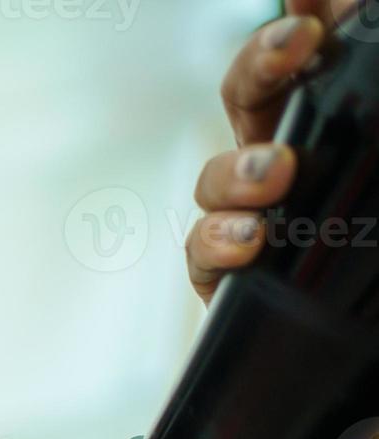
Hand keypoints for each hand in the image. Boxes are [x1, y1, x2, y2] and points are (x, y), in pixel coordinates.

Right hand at [188, 1, 358, 305]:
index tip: (308, 24)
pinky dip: (216, 242)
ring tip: (276, 174)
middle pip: (244, 101)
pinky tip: (250, 241)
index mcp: (328, 132)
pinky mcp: (237, 284)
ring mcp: (257, 224)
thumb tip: (326, 2)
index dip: (281, 39)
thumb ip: (371, 79)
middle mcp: (287, 171)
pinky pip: (202, 254)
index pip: (293, 65)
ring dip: (237, 169)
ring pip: (215, 180)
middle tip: (294, 47)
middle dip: (258, 69)